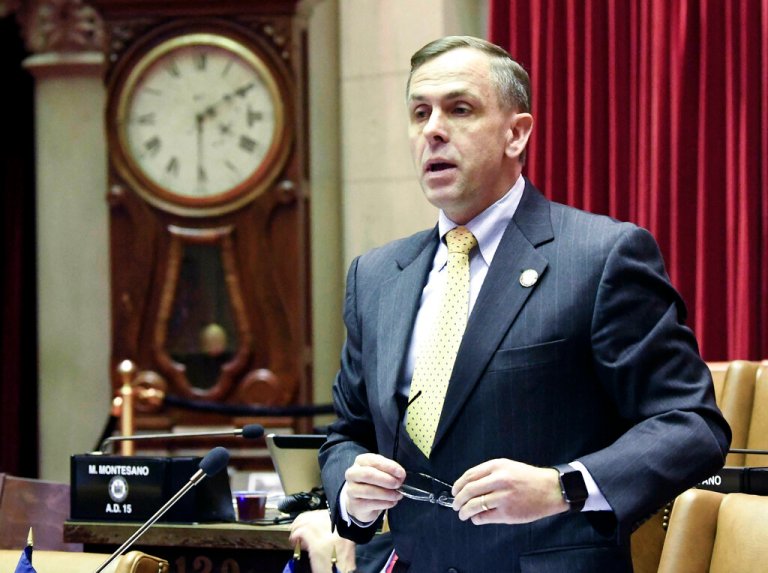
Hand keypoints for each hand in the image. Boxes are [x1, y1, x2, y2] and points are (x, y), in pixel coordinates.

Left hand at [289, 510, 355, 572]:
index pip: (326, 514)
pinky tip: (294, 541)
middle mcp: (338, 532)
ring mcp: (328, 538)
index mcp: (345, 531)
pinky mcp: (318, 547)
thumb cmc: (340, 567)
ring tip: (294, 535)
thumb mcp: (342, 549)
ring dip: (298, 527)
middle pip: (317, 516)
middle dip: (304, 519)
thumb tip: (317, 532)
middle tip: (296, 526)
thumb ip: (331, 537)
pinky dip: (295, 535)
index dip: (314, 516)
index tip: (307, 520)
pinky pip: (303, 532)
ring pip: (309, 522)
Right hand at [344, 453, 405, 522]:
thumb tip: (400, 476)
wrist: (362, 503)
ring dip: (387, 493)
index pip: (374, 460)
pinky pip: (371, 504)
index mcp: (361, 461)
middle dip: (386, 480)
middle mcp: (353, 473)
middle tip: (398, 484)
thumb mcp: (382, 472)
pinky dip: (385, 503)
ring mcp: (352, 489)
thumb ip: (390, 472)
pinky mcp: (355, 504)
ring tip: (397, 495)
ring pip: (369, 491)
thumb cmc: (374, 483)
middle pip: (368, 474)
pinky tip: (392, 502)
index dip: (389, 467)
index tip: (401, 473)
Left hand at [451, 458, 567, 524]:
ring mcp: (503, 497)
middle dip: (458, 499)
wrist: (551, 489)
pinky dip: (477, 519)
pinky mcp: (508, 513)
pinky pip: (485, 517)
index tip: (455, 491)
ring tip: (463, 514)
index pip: (469, 475)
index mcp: (497, 466)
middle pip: (469, 490)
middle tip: (455, 505)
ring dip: (465, 511)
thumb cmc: (529, 478)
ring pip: (474, 505)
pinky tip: (476, 519)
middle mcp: (499, 480)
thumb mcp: (508, 466)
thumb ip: (489, 473)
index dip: (458, 485)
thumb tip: (468, 485)